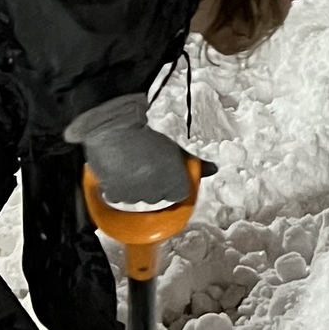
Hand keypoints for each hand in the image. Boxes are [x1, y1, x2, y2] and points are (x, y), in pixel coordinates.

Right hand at [63, 94, 195, 209]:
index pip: (179, 194)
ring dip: (137, 188)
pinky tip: (121, 171)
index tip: (168, 174)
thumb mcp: (175, 149)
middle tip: (150, 166)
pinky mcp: (115, 195)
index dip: (173, 183)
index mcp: (175, 186)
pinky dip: (120, 187)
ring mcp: (135, 197)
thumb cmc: (148, 138)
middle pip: (159, 198)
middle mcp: (156, 196)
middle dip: (156, 185)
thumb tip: (213, 169)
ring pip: (138, 198)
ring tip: (134, 167)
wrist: (117, 131)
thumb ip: (196, 163)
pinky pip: (120, 196)